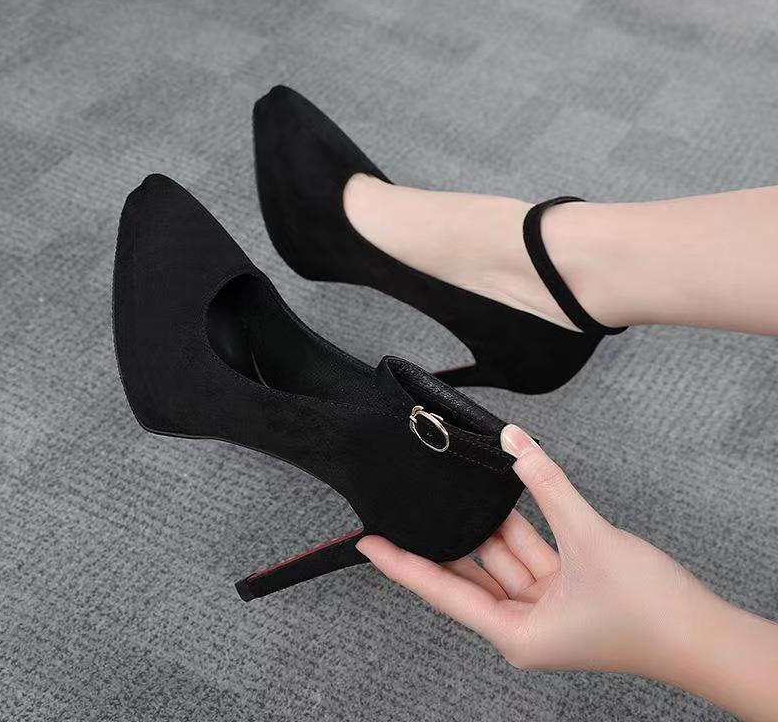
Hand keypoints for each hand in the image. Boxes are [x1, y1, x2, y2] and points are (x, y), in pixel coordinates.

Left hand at [356, 425, 714, 676]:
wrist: (707, 636)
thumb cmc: (649, 611)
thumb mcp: (588, 538)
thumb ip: (548, 484)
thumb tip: (517, 439)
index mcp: (514, 634)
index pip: (442, 591)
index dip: (402, 565)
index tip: (368, 544)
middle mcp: (522, 625)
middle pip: (468, 574)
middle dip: (441, 537)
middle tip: (404, 507)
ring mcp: (545, 608)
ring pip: (501, 559)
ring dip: (485, 524)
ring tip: (450, 487)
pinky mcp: (566, 592)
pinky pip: (530, 554)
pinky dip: (519, 526)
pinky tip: (500, 494)